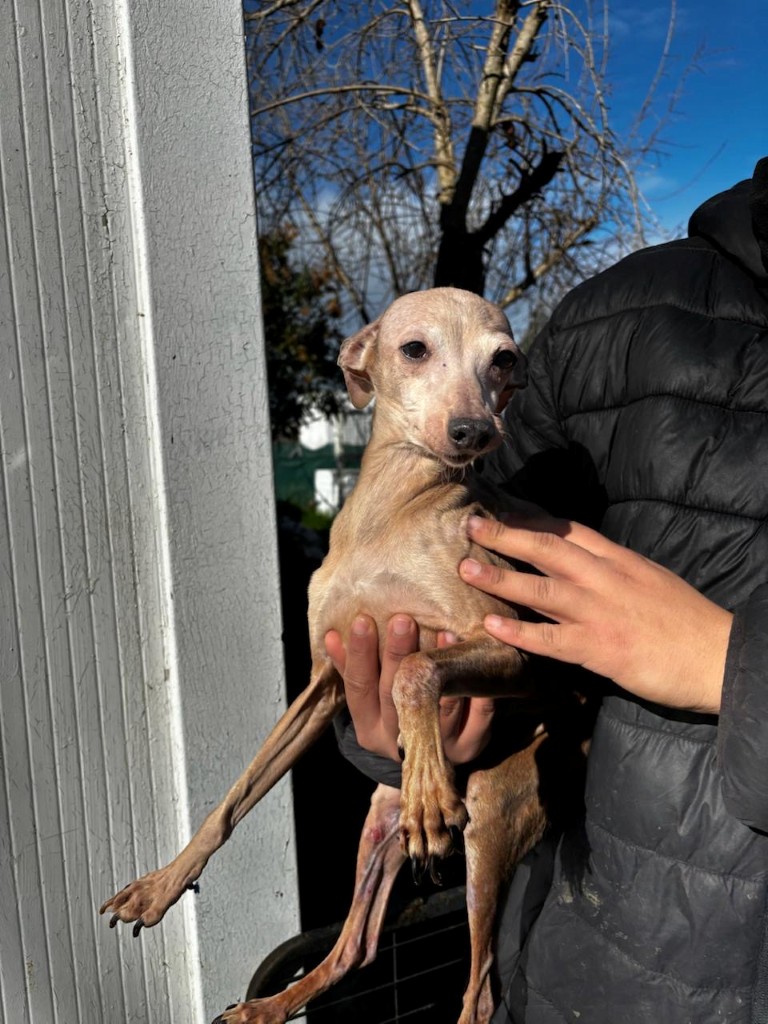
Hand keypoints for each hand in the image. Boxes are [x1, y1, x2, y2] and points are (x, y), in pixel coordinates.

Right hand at [325, 615, 494, 762]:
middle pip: (396, 696)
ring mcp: (435, 749)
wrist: (429, 763)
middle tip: (403, 620)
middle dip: (398, 655)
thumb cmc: (394, 713)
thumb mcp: (369, 697)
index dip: (359, 654)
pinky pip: (477, 723)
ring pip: (437, 710)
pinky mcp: (468, 749)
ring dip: (441, 671)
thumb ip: (351, 668)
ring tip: (444, 633)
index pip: (360, 688)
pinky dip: (477, 696)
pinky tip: (474, 667)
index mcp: (369, 728)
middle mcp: (399, 743)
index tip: (362, 620)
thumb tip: (331, 636)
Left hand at [460, 513, 732, 713]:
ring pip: (542, 589)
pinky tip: (491, 626)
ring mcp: (601, 613)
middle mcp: (606, 578)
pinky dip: (519, 632)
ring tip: (465, 568)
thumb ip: (615, 569)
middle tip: (469, 525)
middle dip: (505, 535)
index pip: (568, 530)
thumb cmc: (686, 621)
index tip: (499, 509)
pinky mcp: (601, 649)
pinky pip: (552, 639)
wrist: (719, 656)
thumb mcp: (649, 579)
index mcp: (619, 560)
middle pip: (548, 548)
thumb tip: (584, 563)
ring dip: (500, 578)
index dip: (530, 519)